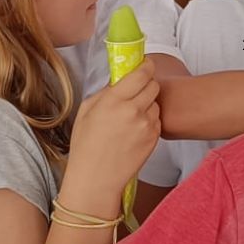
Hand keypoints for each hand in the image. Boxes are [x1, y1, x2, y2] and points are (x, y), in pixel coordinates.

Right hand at [63, 62, 161, 210]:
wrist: (96, 178)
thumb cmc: (86, 145)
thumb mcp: (87, 110)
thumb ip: (106, 91)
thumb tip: (121, 78)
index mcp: (114, 100)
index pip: (142, 73)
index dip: (146, 66)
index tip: (145, 65)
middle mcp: (133, 111)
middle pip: (154, 85)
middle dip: (147, 85)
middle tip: (136, 91)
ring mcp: (146, 126)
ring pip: (156, 103)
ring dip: (148, 104)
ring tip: (130, 117)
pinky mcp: (154, 139)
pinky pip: (156, 120)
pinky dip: (149, 121)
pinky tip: (134, 131)